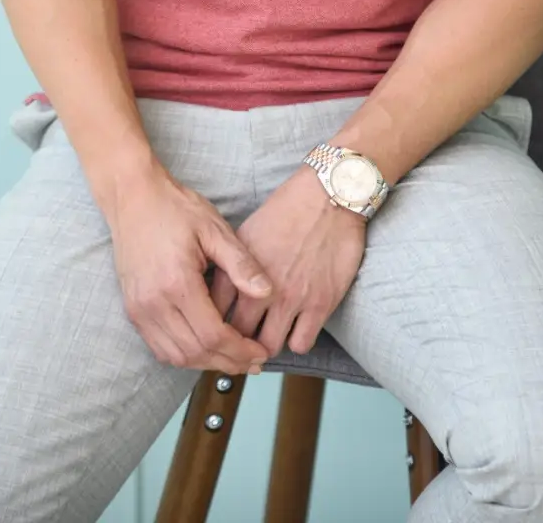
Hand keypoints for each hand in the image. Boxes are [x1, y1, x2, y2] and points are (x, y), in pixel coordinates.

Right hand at [108, 166, 275, 375]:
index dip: (239, 350)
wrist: (132, 196)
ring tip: (233, 359)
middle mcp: (154, 303)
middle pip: (195, 353)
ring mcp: (139, 309)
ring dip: (206, 364)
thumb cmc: (175, 208)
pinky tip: (204, 349)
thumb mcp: (214, 229)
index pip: (213, 335)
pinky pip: (160, 347)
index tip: (261, 353)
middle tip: (253, 362)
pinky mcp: (133, 310)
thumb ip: (241, 263)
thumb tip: (268, 291)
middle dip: (228, 363)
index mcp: (177, 283)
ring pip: (176, 356)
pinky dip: (184, 356)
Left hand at [208, 165, 366, 358]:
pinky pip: (300, 345)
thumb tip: (217, 292)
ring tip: (271, 335)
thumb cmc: (288, 209)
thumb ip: (231, 266)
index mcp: (237, 269)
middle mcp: (260, 288)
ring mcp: (290, 299)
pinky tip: (297, 327)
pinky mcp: (319, 304)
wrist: (329, 196)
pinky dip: (297, 340)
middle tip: (245, 341)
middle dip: (238, 342)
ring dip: (268, 345)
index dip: (214, 324)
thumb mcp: (247, 233)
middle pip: (238, 337)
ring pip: (268, 347)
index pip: (214, 312)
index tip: (219, 328)